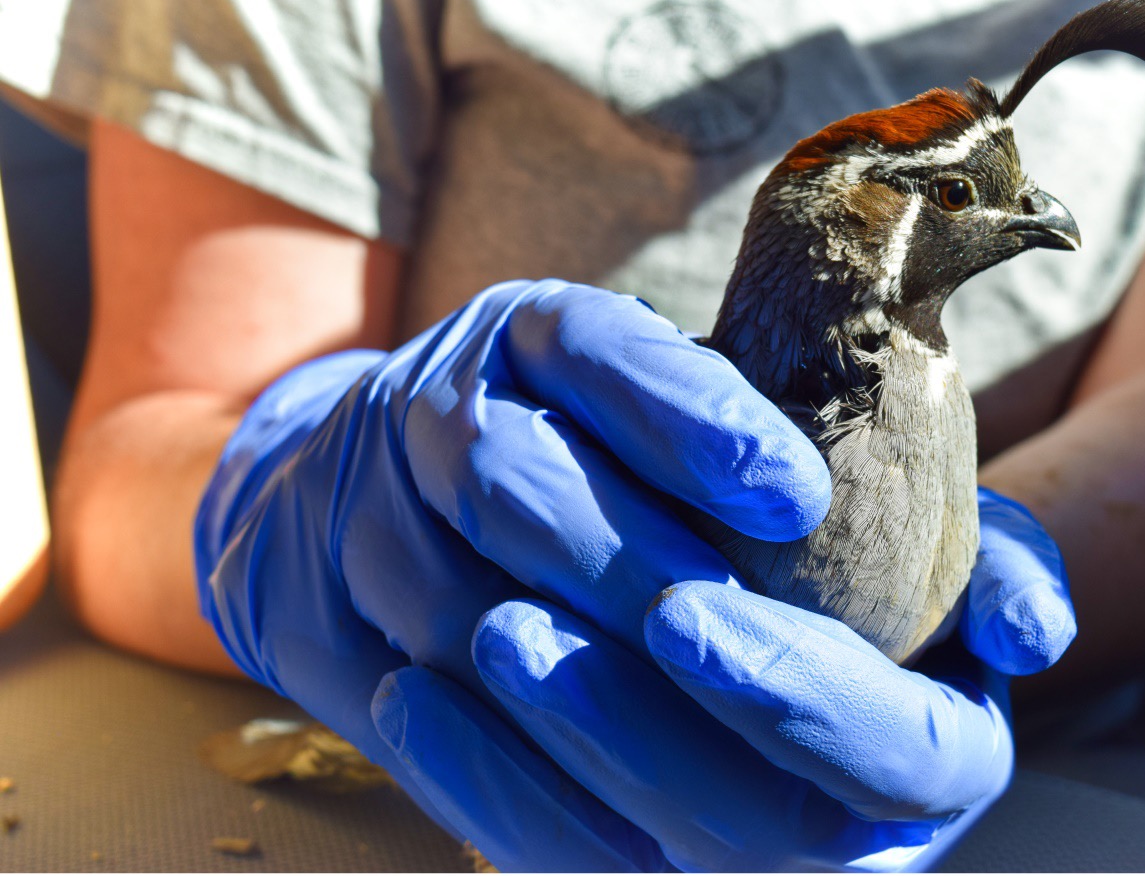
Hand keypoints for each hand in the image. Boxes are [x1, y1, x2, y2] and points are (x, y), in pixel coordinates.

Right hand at [193, 278, 829, 851]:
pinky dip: (518, 784)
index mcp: (518, 333)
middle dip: (632, 567)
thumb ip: (701, 420)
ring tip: (706, 753)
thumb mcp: (618, 386)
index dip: (689, 419)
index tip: (798, 496)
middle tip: (743, 641)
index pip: (592, 347)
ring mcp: (350, 525)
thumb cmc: (542, 438)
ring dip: (582, 693)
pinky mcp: (312, 637)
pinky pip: (416, 728)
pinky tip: (632, 835)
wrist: (343, 482)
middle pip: (501, 477)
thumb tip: (818, 503)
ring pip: (452, 614)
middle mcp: (419, 410)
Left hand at [373, 487, 1074, 870]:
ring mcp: (732, 868)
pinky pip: (554, 859)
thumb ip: (998, 564)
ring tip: (481, 634)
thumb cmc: (856, 546)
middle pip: (751, 826)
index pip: (898, 760)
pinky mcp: (634, 865)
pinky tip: (414, 697)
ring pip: (639, 853)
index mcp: (935, 760)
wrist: (758, 580)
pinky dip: (481, 787)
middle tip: (528, 621)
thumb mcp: (946, 537)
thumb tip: (1027, 629)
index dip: (799, 699)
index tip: (688, 611)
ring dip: (548, 752)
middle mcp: (842, 841)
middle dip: (634, 728)